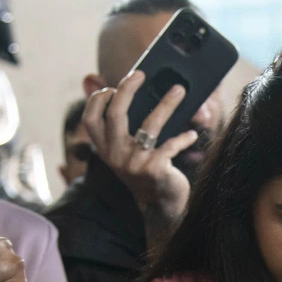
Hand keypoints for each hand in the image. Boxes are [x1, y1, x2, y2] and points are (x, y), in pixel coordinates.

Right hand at [83, 71, 198, 218]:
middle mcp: (115, 156)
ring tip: (180, 90)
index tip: (111, 87)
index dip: (97, 100)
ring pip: (150, 124)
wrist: (161, 207)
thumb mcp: (128, 152)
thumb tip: (125, 91)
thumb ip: (124, 128)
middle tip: (141, 74)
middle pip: (116, 114)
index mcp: (104, 149)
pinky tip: (192, 135)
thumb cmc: (147, 171)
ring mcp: (134, 163)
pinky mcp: (155, 169)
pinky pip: (172, 144)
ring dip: (167, 104)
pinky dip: (184, 138)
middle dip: (127, 89)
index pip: (90, 119)